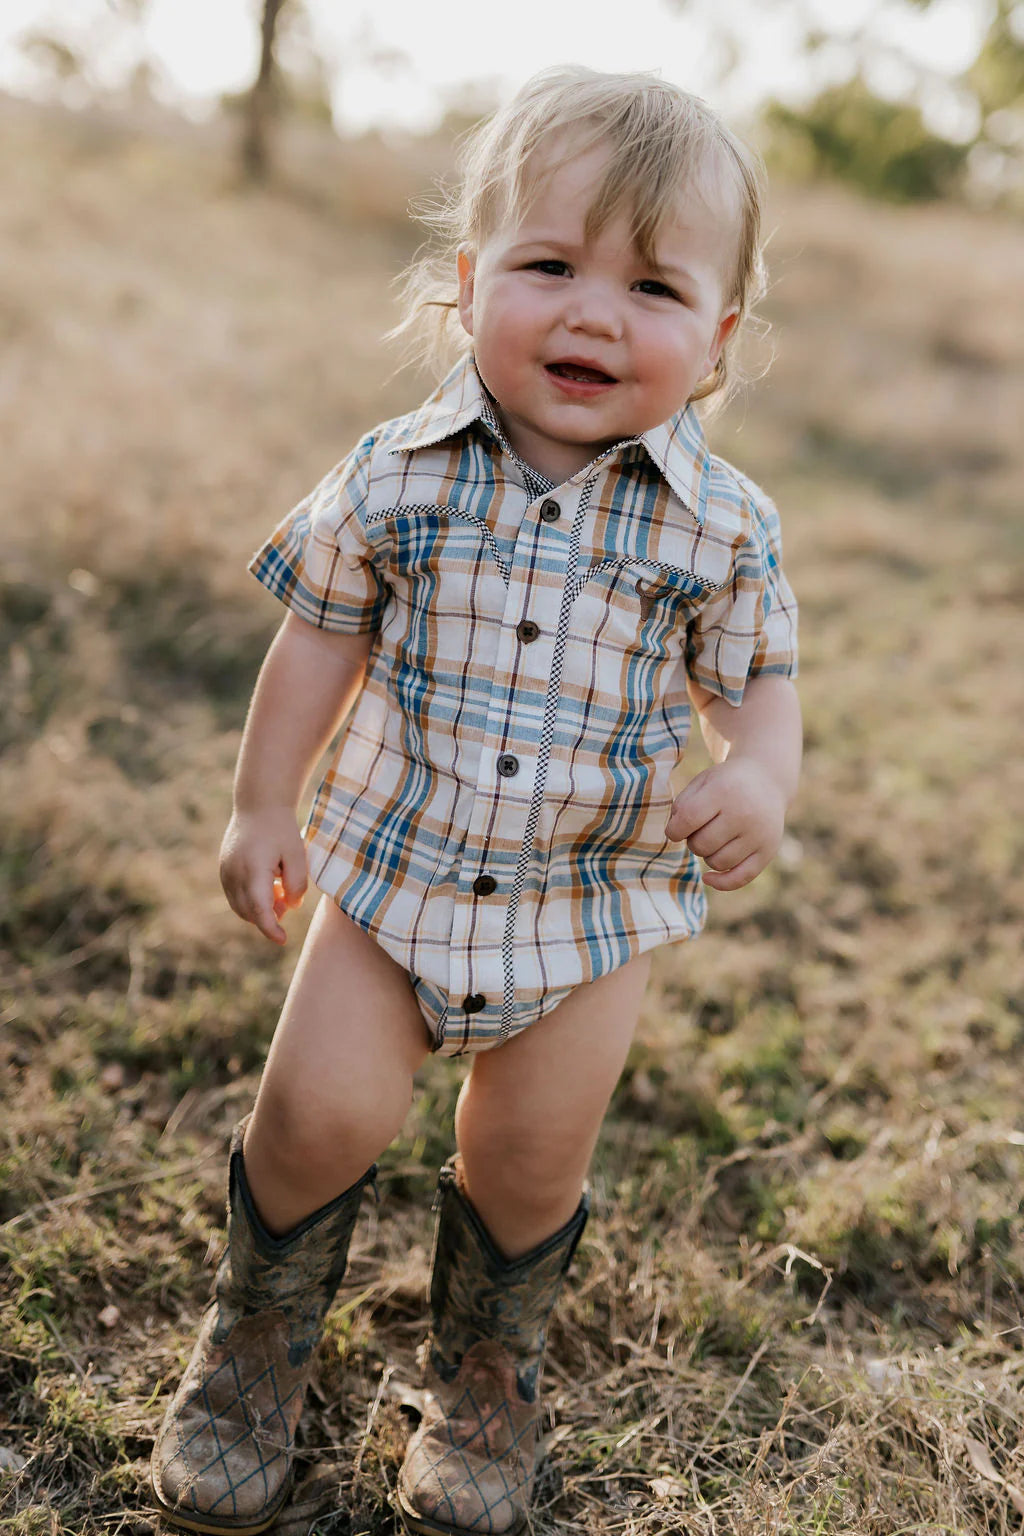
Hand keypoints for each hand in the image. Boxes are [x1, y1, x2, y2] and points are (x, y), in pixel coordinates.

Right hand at [219, 808, 307, 943]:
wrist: (258, 805)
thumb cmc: (281, 829)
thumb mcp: (297, 855)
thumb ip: (297, 884)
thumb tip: (291, 907)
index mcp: (253, 870)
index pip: (259, 909)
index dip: (270, 929)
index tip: (282, 940)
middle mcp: (234, 873)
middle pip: (248, 911)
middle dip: (268, 917)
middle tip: (287, 904)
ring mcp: (225, 871)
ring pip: (239, 906)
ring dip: (258, 909)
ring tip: (279, 893)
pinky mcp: (223, 869)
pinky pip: (234, 895)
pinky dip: (250, 899)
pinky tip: (268, 886)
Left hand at [665, 758, 786, 890]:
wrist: (768, 779)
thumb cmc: (726, 783)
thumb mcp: (702, 782)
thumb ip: (682, 805)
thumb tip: (674, 834)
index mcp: (723, 791)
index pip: (688, 820)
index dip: (674, 830)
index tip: (675, 830)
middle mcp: (744, 813)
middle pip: (701, 845)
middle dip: (692, 841)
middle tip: (700, 830)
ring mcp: (758, 834)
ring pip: (717, 863)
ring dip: (707, 855)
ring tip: (713, 839)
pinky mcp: (768, 851)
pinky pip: (740, 878)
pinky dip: (721, 883)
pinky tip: (708, 878)